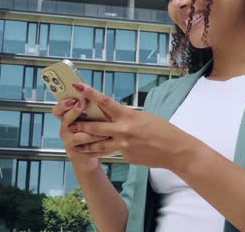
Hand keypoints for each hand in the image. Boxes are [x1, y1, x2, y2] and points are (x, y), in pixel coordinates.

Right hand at [52, 97, 114, 171]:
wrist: (92, 155)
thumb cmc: (92, 132)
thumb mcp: (91, 118)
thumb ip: (90, 108)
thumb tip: (96, 94)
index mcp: (67, 118)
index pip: (58, 110)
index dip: (62, 104)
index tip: (72, 98)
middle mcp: (64, 129)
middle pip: (65, 119)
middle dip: (74, 111)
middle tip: (82, 103)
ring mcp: (68, 142)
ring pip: (77, 135)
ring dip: (90, 128)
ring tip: (101, 122)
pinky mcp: (75, 153)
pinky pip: (85, 147)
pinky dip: (96, 141)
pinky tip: (106, 137)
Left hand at [68, 83, 198, 170]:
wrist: (174, 151)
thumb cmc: (162, 130)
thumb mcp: (143, 117)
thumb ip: (126, 117)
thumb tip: (114, 116)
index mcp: (128, 116)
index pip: (105, 102)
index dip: (90, 93)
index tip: (78, 86)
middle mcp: (123, 131)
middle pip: (95, 128)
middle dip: (81, 126)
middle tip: (70, 125)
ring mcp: (123, 147)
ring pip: (98, 146)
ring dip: (85, 145)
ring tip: (74, 144)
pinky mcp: (125, 158)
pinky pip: (112, 154)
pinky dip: (105, 152)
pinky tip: (99, 153)